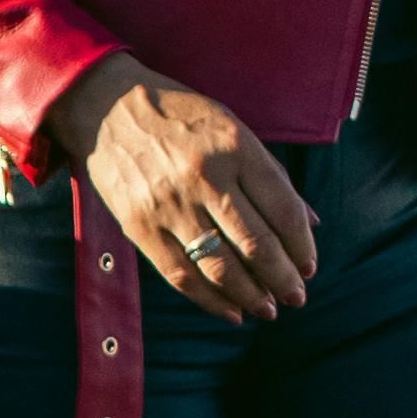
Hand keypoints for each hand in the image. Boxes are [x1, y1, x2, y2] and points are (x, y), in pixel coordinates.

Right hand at [44, 58, 319, 318]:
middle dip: (283, 279)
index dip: (302, 246)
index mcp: (234, 148)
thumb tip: (311, 221)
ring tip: (267, 310)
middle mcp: (204, 177)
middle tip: (297, 297)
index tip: (309, 266)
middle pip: (257, 244)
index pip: (283, 210)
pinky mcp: (139, 226)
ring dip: (251, 297)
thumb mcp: (231, 127)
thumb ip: (269, 174)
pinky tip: (231, 311)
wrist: (105, 106)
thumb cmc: (178, 116)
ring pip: (221, 268)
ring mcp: (169, 205)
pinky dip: (210, 301)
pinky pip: (181, 275)